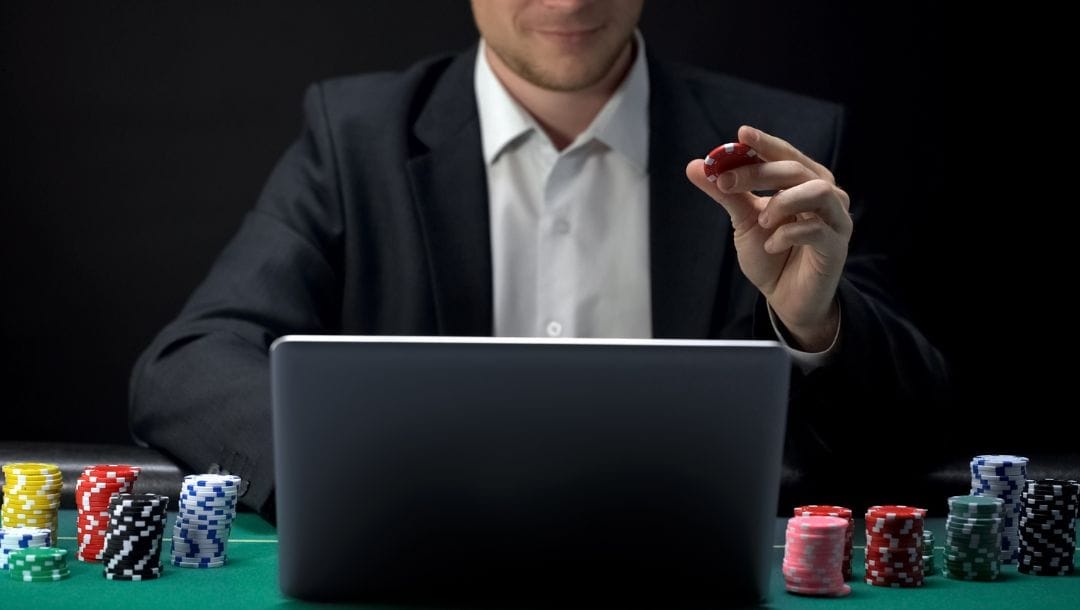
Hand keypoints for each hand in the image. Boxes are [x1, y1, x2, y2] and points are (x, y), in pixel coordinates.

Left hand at [686, 125, 850, 351]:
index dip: (765, 144)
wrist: (785, 297)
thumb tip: (695, 166)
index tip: (741, 134)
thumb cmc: (769, 254)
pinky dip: (787, 235)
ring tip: (761, 221)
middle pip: (797, 169)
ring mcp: (836, 219)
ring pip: (818, 191)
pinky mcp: (837, 246)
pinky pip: (817, 229)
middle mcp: (826, 194)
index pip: (786, 154)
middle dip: (759, 172)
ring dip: (782, 201)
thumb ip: (725, 193)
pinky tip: (771, 246)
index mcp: (804, 182)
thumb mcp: (742, 220)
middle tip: (725, 182)